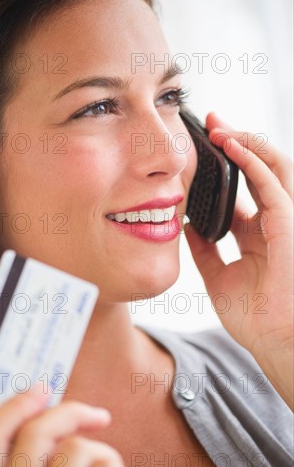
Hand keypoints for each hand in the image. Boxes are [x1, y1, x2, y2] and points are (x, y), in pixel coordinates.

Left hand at [185, 112, 292, 406]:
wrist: (272, 343)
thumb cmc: (253, 317)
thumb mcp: (218, 276)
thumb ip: (204, 250)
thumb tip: (183, 226)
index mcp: (257, 233)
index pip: (243, 188)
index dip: (224, 166)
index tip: (201, 147)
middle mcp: (273, 222)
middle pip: (258, 170)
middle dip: (237, 143)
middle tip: (212, 122)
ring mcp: (285, 222)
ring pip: (273, 168)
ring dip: (247, 144)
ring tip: (220, 127)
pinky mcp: (289, 226)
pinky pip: (274, 186)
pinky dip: (254, 163)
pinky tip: (233, 147)